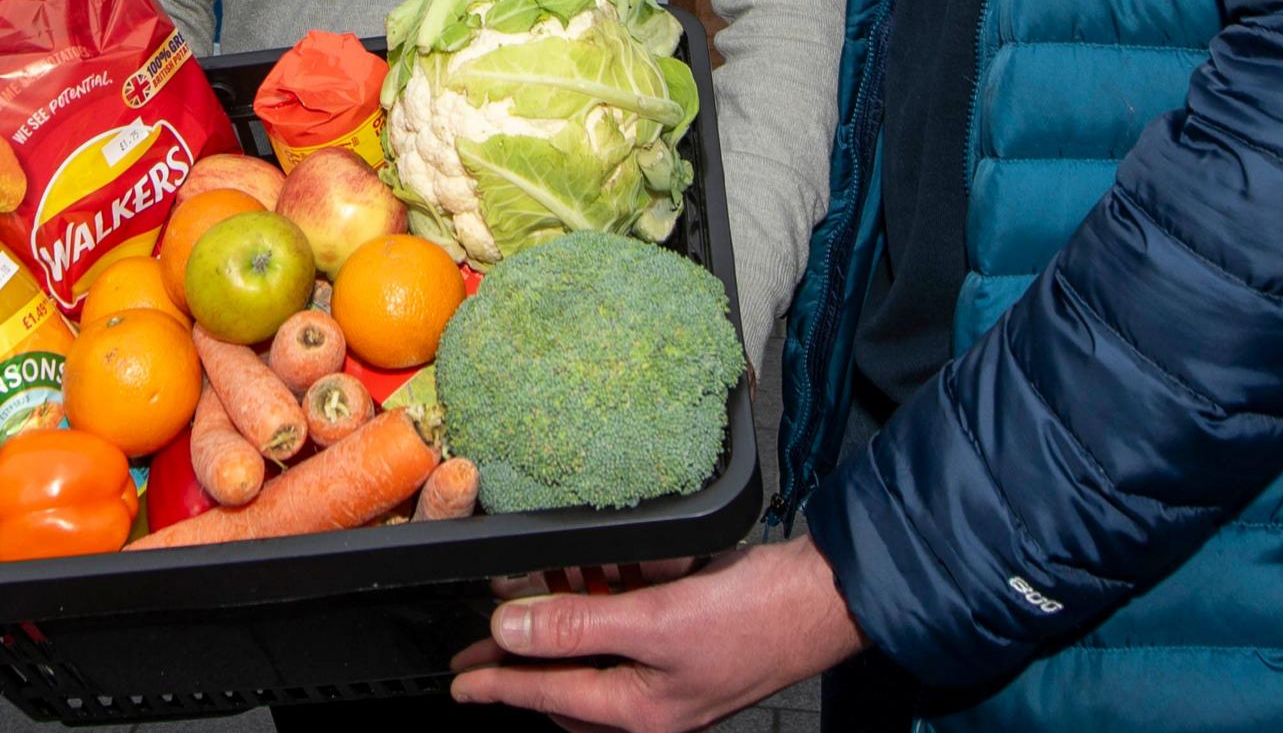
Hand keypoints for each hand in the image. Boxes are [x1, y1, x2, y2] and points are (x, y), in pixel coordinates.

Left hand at [450, 537, 863, 731]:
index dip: (498, 686)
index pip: (547, 696)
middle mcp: (651, 701)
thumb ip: (578, 625)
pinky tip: (605, 572)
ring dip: (567, 624)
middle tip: (483, 644)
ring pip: (597, 656)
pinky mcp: (687, 644)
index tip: (459, 682)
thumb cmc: (755, 618)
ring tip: (534, 595)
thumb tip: (511, 629)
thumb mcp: (656, 621)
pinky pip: (630, 631)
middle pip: (566, 685)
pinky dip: (609, 604)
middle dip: (523, 661)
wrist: (823, 599)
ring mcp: (671, 676)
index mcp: (639, 710)